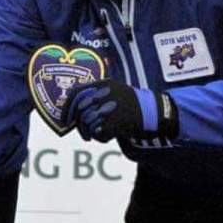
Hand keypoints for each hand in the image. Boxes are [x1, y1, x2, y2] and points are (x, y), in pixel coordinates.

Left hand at [64, 78, 178, 141]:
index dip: (67, 108)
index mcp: (104, 84)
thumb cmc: (133, 106)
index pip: (76, 93)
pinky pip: (99, 133)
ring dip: (88, 133)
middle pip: (81, 110)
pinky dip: (100, 138)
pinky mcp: (118, 121)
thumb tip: (71, 112)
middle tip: (82, 134)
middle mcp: (106, 93)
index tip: (64, 120)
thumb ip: (96, 97)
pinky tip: (106, 137)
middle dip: (78, 125)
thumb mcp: (115, 93)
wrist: (157, 114)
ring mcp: (112, 107)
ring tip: (93, 137)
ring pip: (88, 123)